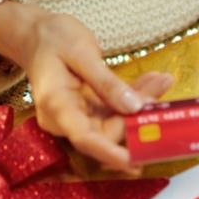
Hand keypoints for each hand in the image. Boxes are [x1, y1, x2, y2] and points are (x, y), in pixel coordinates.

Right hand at [0, 1, 172, 172]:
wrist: (37, 35)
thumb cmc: (53, 39)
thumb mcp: (81, 51)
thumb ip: (106, 81)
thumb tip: (134, 108)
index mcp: (57, 105)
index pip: (85, 138)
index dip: (111, 153)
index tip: (135, 162)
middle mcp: (66, 119)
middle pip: (107, 131)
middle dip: (138, 117)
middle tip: (161, 90)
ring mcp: (79, 117)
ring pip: (117, 121)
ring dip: (142, 103)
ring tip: (162, 80)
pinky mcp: (90, 111)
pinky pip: (117, 110)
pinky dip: (136, 97)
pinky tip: (154, 80)